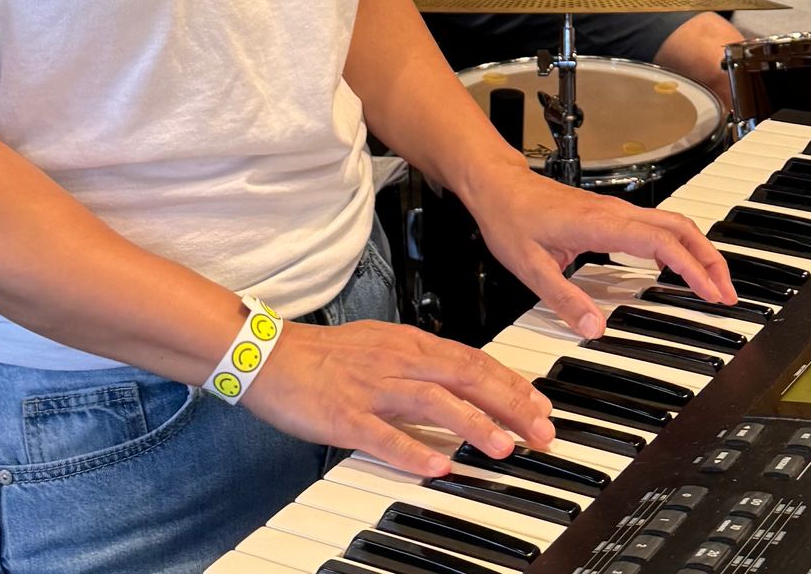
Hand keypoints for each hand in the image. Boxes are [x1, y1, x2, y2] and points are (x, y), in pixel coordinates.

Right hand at [242, 318, 555, 475]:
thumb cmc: (327, 354)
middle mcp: (398, 361)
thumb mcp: (385, 345)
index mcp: (410, 343)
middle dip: (508, 404)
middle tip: (539, 430)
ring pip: (433, 402)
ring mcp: (372, 388)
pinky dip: (412, 451)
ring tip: (502, 447)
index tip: (540, 405)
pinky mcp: (345, 416)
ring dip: (472, 424)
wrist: (271, 354)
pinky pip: (383, 436)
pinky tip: (436, 468)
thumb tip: (463, 379)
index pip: (473, 359)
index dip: (510, 382)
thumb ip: (423, 363)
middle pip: (465, 376)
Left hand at [465, 165, 736, 338]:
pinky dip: (679, 245)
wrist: (498, 185)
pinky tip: (679, 267)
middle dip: (710, 260)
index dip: (692, 269)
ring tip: (712, 284)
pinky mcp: (610, 214)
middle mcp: (615, 213)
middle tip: (726, 294)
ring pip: (672, 224)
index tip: (711, 294)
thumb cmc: (511, 218)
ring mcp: (615, 210)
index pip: (661, 243)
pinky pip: (656, 226)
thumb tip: (595, 329)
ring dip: (698, 251)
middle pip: (680, 228)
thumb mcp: (529, 267)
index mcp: (601, 224)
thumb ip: (563, 298)